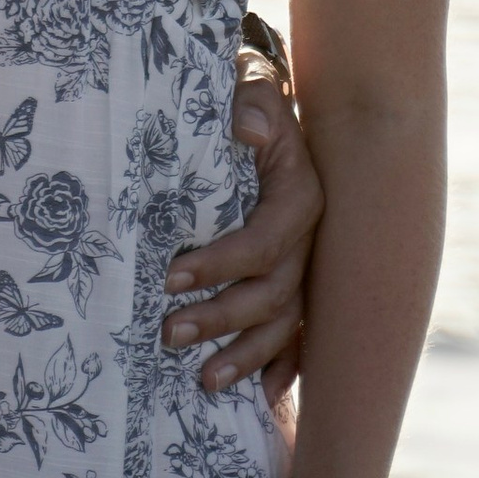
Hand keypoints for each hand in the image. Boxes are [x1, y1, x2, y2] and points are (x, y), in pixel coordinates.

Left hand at [162, 67, 319, 398]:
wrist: (260, 102)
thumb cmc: (245, 95)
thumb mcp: (248, 83)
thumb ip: (251, 101)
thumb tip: (248, 130)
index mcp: (301, 193)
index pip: (266, 242)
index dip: (222, 265)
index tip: (171, 277)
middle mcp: (309, 236)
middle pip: (274, 292)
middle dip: (222, 318)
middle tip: (169, 332)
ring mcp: (305, 262)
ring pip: (285, 322)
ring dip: (246, 354)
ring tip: (203, 378)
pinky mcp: (294, 277)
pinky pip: (298, 332)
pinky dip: (281, 364)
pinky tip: (261, 393)